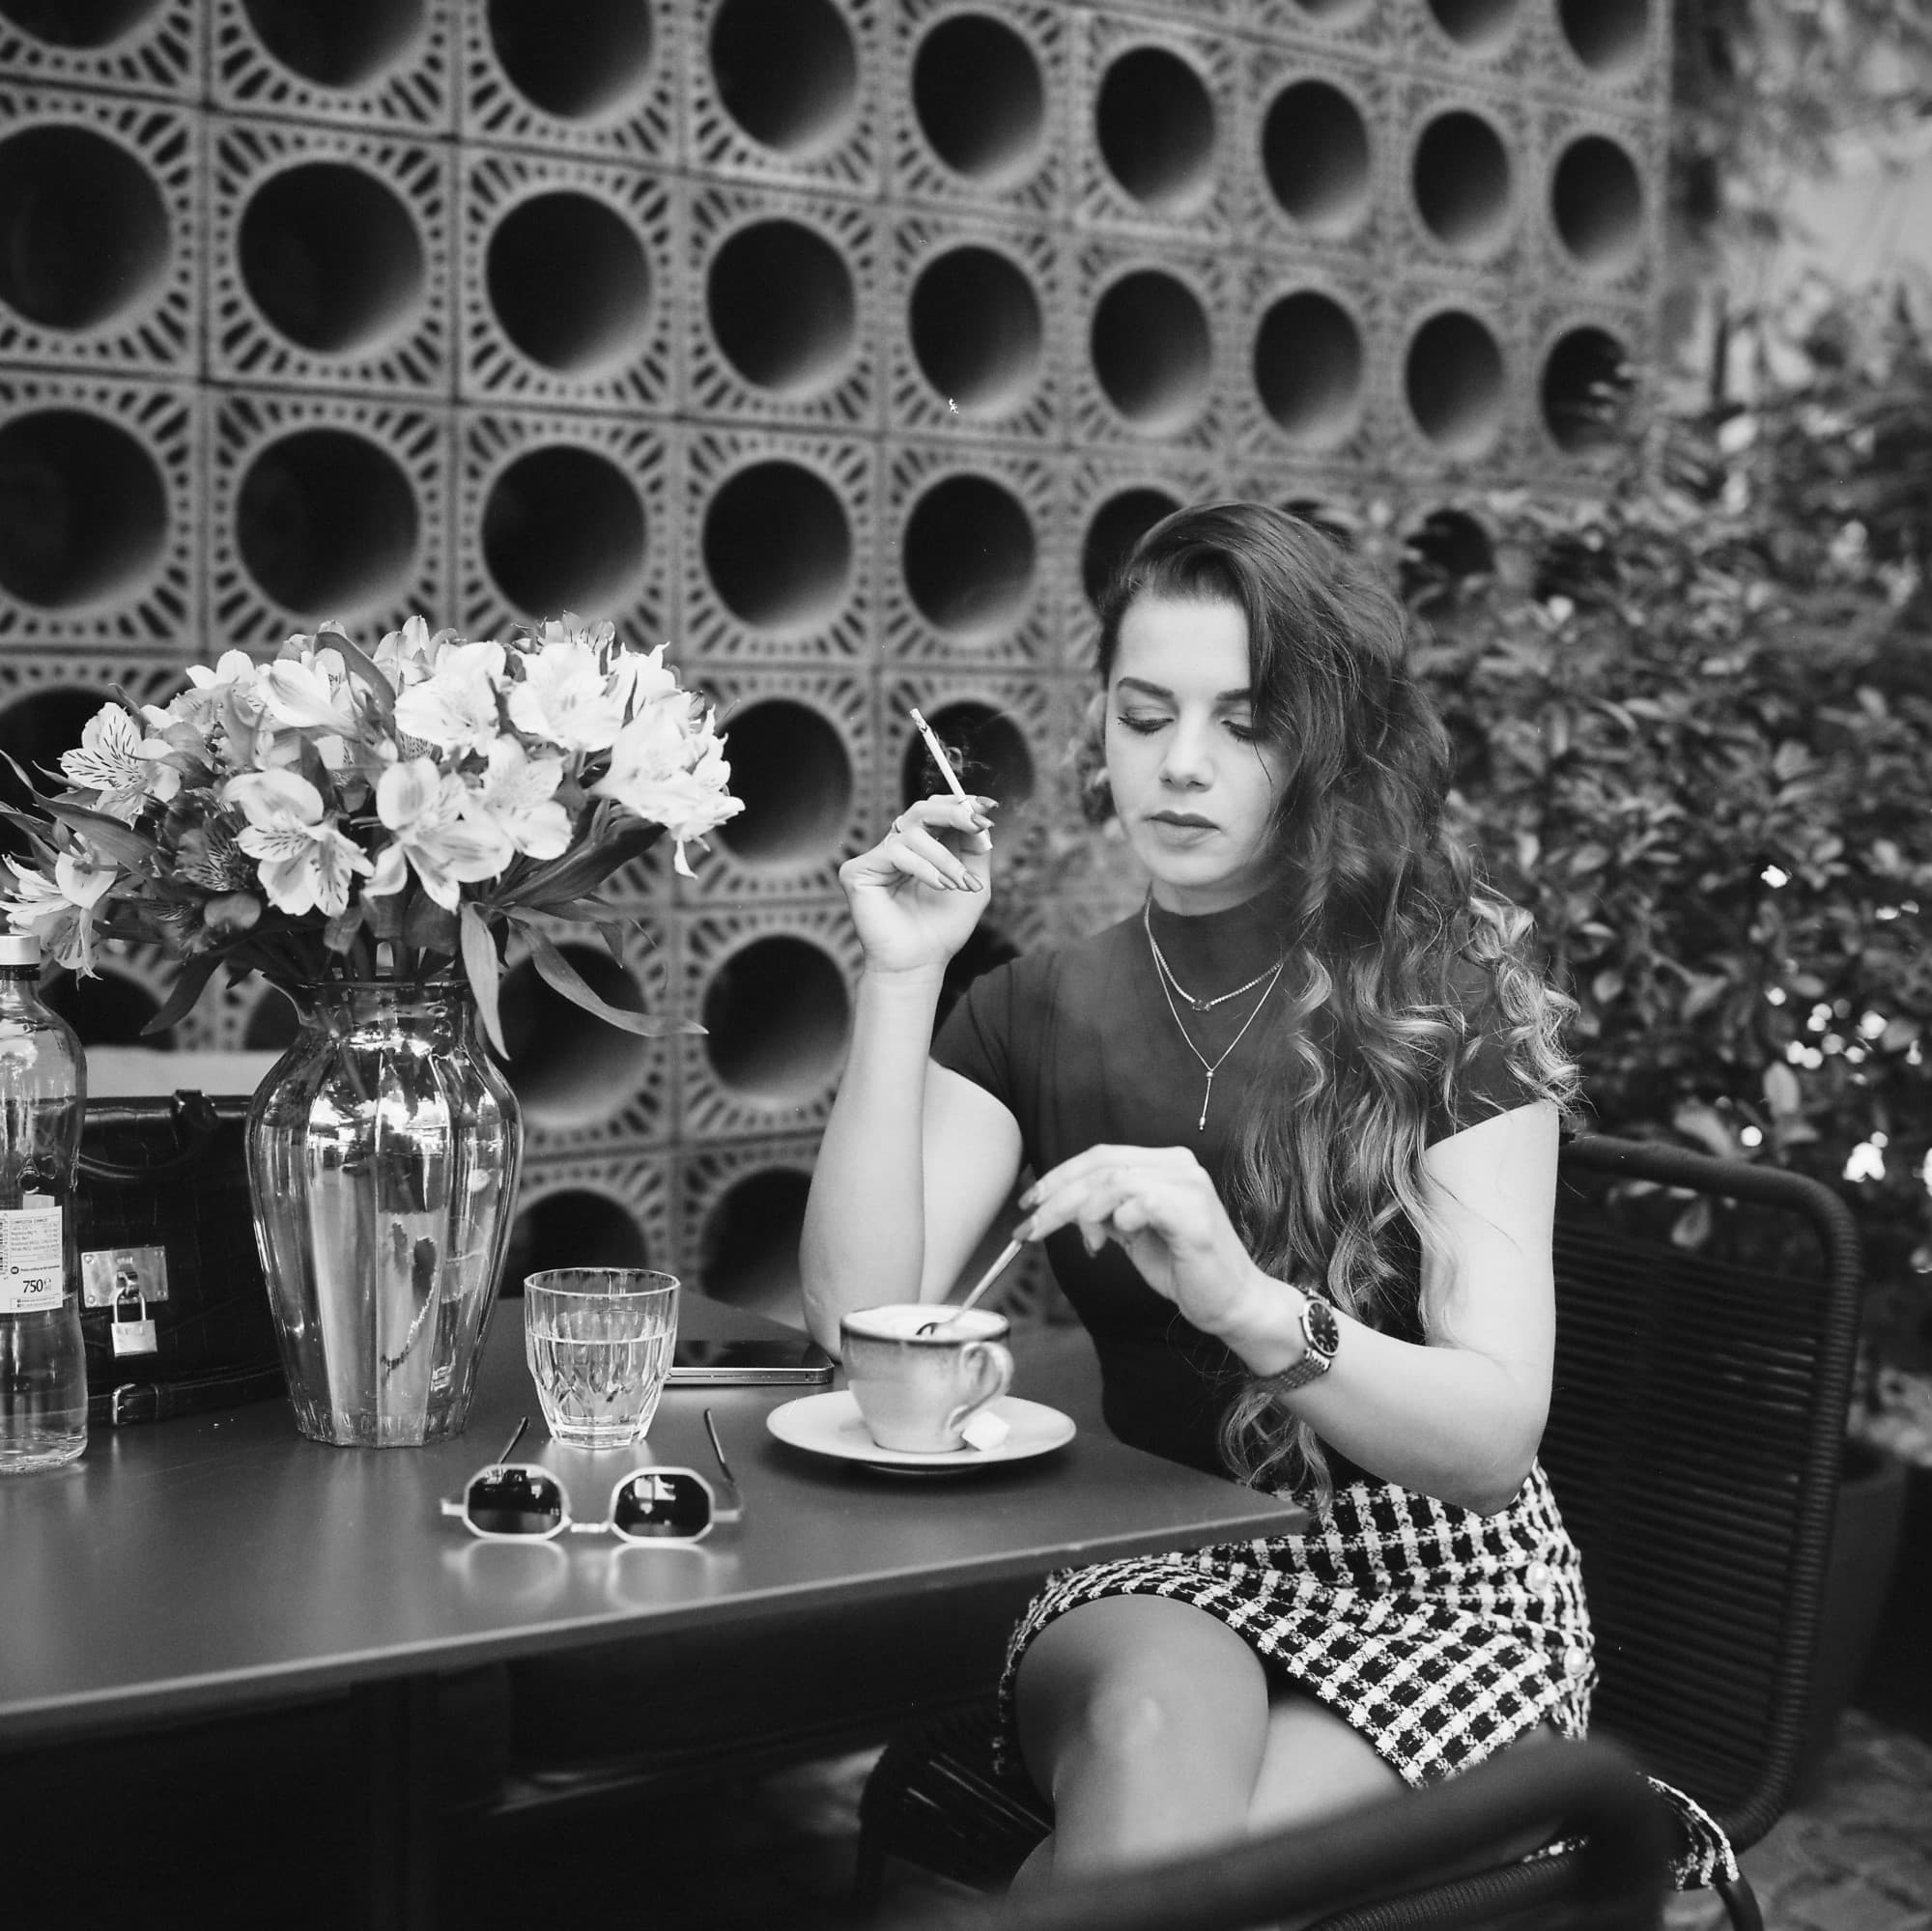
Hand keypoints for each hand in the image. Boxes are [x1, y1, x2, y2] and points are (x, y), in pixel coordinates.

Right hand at [838, 793, 994, 975]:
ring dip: (945, 857)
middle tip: (978, 824)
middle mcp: (897, 847)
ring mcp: (876, 857)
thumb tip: (980, 818)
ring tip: (961, 884)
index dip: (961, 804)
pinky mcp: (857, 870)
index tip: (988, 806)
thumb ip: (976, 851)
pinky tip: (940, 887)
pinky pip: (896, 852)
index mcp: (921, 848)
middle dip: (954, 813)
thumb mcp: (974, 885)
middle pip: (921, 810)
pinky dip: (924, 868)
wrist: (919, 963)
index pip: (936, 812)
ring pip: (913, 833)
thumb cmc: (942, 929)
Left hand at [1018, 1144, 1276, 1341]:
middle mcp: (1179, 1166)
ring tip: (1088, 1245)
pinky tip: (1111, 1243)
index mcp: (1165, 1164)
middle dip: (1056, 1197)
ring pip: (1112, 1183)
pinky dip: (1114, 1222)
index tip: (1029, 1202)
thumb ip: (1105, 1212)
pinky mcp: (1192, 1214)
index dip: (1059, 1176)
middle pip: (1100, 1166)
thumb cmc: (1185, 1269)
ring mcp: (1189, 1186)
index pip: (1100, 1156)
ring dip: (1083, 1215)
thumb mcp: (1132, 1234)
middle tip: (1030, 1228)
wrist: (1232, 1303)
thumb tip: (1063, 1205)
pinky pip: (1137, 1204)